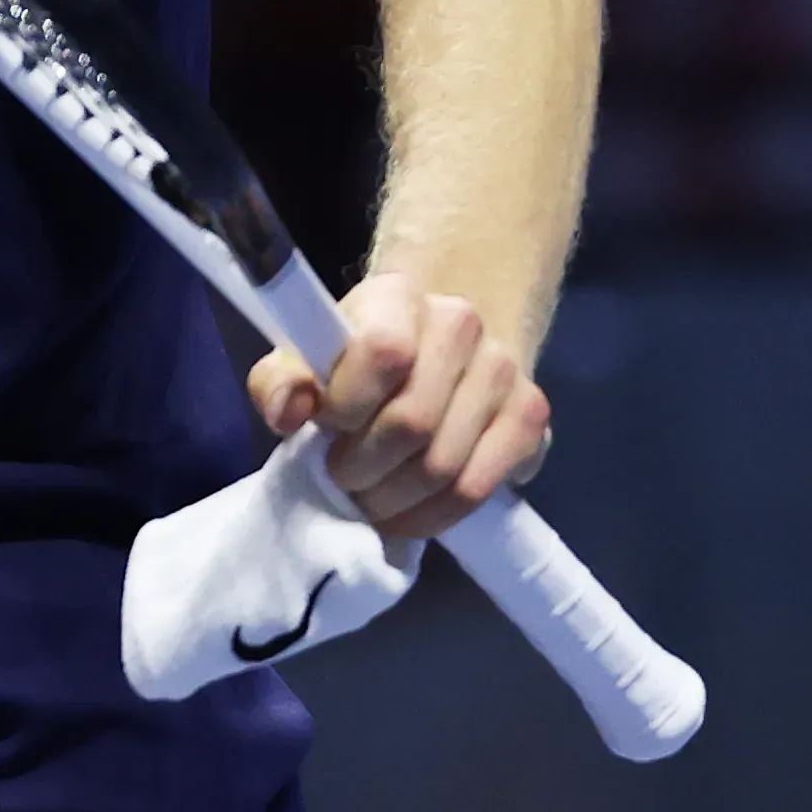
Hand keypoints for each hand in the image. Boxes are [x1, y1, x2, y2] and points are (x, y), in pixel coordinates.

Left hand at [248, 276, 550, 545]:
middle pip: (414, 423)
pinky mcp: (531, 415)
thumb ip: (279, 380)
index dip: (346, 407)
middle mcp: (462, 325)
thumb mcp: (304, 359)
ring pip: (446, 466)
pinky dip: (435, 515)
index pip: (383, 353)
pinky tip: (409, 510)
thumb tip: (286, 414)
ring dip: (396, 501)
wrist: (433, 348)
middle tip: (343, 481)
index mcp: (397, 297)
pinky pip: (480, 487)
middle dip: (365, 469)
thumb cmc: (354, 361)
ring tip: (370, 499)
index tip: (325, 428)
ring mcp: (504, 370)